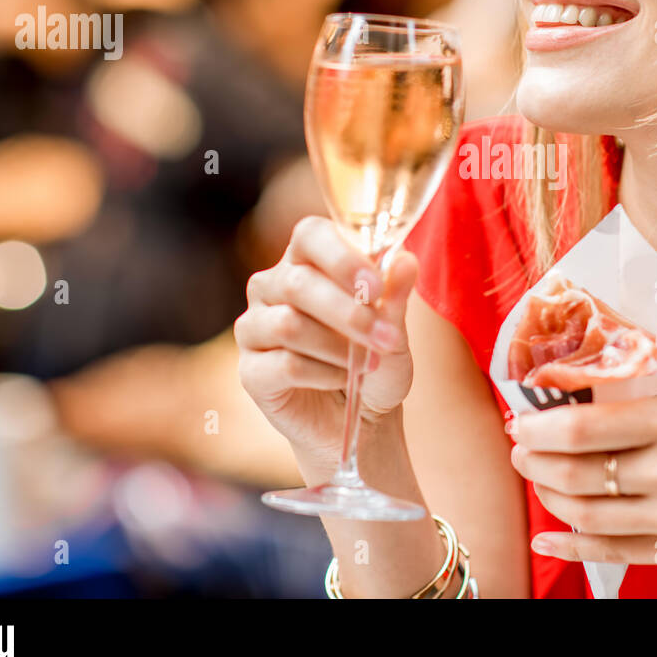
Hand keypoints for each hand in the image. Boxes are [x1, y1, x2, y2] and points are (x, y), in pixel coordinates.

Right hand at [235, 217, 417, 471]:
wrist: (362, 421)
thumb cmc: (377, 363)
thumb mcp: (395, 330)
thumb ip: (395, 295)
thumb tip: (405, 260)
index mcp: (308, 260)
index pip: (310, 235)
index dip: (341, 257)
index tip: (375, 286)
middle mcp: (272, 286)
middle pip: (298, 283)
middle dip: (349, 313)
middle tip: (387, 339)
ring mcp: (255, 327)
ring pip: (289, 325)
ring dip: (339, 348)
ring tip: (368, 364)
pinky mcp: (250, 370)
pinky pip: (284, 365)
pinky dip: (324, 374)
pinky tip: (343, 380)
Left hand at [507, 394, 656, 577]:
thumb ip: (656, 408)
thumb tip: (592, 401)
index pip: (587, 426)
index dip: (541, 425)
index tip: (522, 418)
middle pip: (577, 472)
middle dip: (534, 459)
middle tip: (520, 446)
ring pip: (586, 513)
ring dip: (548, 495)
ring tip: (537, 478)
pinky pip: (612, 549)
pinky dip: (571, 543)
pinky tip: (547, 535)